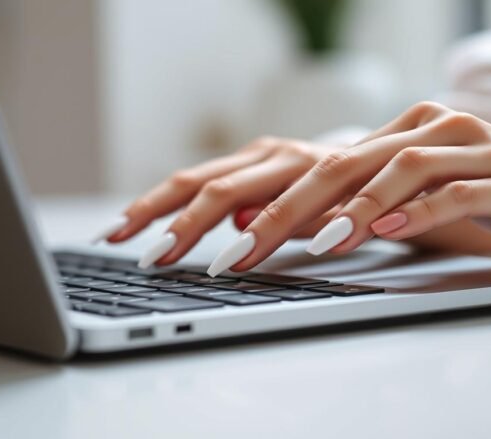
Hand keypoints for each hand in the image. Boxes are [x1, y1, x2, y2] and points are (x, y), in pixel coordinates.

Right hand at [99, 136, 344, 266]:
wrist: (376, 160)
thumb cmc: (368, 193)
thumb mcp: (356, 211)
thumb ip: (310, 219)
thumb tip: (244, 225)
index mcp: (303, 166)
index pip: (263, 206)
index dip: (236, 238)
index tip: (211, 268)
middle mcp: (272, 153)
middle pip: (210, 185)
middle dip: (173, 223)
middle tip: (144, 256)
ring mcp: (255, 154)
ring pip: (192, 179)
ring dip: (152, 208)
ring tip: (115, 233)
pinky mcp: (245, 161)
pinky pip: (198, 181)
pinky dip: (165, 202)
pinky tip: (139, 220)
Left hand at [207, 102, 490, 275]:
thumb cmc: (486, 201)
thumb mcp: (415, 198)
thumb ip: (358, 202)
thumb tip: (285, 221)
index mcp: (404, 128)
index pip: (324, 163)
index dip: (271, 199)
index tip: (229, 237)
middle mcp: (434, 127)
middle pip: (346, 164)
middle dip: (286, 208)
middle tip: (242, 248)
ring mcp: (475, 147)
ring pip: (401, 169)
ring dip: (354, 209)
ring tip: (317, 243)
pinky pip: (457, 192)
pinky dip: (421, 213)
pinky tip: (390, 234)